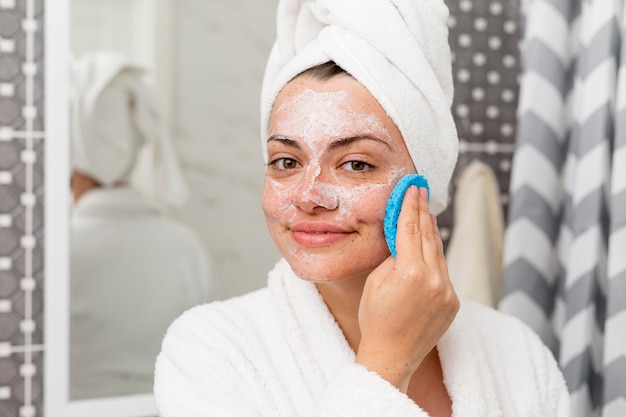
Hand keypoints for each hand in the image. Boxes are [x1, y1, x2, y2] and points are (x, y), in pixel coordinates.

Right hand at [355, 186, 458, 392]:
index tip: (413, 189)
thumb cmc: (375, 320)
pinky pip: (443, 273)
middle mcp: (434, 279)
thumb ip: (394, 257)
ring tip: (426, 216)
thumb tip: (404, 241)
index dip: (410, 206)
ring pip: (438, 254)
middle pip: (427, 236)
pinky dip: (435, 259)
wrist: (391, 356)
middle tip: (422, 192)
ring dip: (431, 234)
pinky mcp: (453, 303)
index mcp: (411, 272)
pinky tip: (429, 249)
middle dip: (423, 213)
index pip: (410, 229)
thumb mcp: (376, 281)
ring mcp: (447, 292)